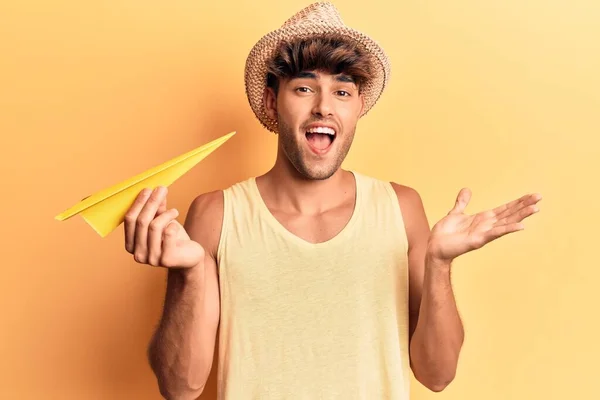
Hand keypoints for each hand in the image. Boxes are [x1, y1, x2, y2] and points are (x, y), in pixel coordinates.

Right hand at [124, 186, 204, 267]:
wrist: (190, 258)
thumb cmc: (174, 240)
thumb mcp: (163, 222)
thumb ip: (157, 209)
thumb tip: (154, 190)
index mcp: (131, 245)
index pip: (129, 219)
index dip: (139, 202)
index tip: (148, 189)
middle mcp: (138, 254)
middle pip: (141, 221)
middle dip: (151, 202)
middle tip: (162, 189)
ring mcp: (152, 259)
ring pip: (154, 226)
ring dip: (166, 214)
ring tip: (174, 211)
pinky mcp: (167, 259)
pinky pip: (168, 233)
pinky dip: (173, 224)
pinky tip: (176, 225)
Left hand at [427, 188, 541, 263]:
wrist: (435, 246)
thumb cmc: (445, 233)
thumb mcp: (455, 213)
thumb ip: (462, 203)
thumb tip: (466, 189)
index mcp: (483, 219)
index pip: (505, 208)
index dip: (518, 202)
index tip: (531, 195)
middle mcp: (487, 225)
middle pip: (510, 213)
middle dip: (524, 205)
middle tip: (540, 197)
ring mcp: (484, 233)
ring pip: (506, 222)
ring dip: (521, 216)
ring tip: (535, 209)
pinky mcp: (478, 240)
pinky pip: (495, 233)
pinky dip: (507, 229)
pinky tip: (520, 227)